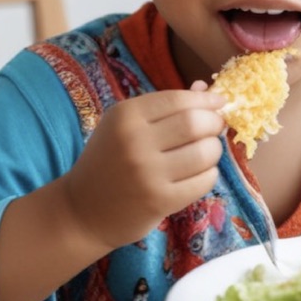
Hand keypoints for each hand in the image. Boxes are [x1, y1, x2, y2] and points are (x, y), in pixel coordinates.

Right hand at [60, 84, 226, 252]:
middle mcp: (135, 141)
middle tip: (215, 128)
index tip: (219, 102)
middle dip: (214, 123)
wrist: (81, 211)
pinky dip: (210, 174)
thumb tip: (205, 88)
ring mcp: (147, 173)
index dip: (206, 100)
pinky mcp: (160, 201)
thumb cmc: (108, 161)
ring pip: (205, 152)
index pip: (178, 99)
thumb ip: (164, 107)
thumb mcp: (125, 126)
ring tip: (206, 152)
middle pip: (196, 123)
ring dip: (214, 150)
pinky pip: (204, 181)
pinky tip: (199, 174)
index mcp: (125, 116)